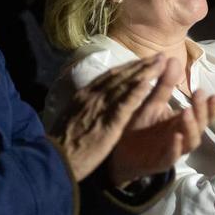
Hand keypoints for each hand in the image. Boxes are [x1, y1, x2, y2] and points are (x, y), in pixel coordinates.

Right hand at [52, 55, 173, 181]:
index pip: (109, 76)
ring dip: (144, 72)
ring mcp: (100, 107)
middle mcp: (93, 96)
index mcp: (84, 95)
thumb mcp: (70, 116)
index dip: (127, 67)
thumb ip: (82, 106)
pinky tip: (149, 84)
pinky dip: (136, 92)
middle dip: (140, 64)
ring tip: (160, 62)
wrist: (53, 159)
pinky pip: (125, 105)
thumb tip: (88, 100)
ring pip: (125, 85)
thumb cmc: (61, 142)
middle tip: (158, 55)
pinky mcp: (108, 122)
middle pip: (120, 75)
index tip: (141, 61)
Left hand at [109, 67, 214, 185]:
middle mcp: (182, 136)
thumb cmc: (138, 126)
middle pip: (201, 126)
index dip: (210, 106)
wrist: (118, 151)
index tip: (213, 93)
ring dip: (191, 127)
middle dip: (202, 111)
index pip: (203, 115)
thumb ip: (164, 84)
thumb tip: (173, 58)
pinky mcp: (160, 162)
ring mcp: (173, 150)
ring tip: (186, 111)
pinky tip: (175, 137)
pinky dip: (175, 148)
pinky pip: (171, 157)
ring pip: (190, 142)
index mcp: (182, 122)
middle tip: (199, 94)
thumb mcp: (152, 102)